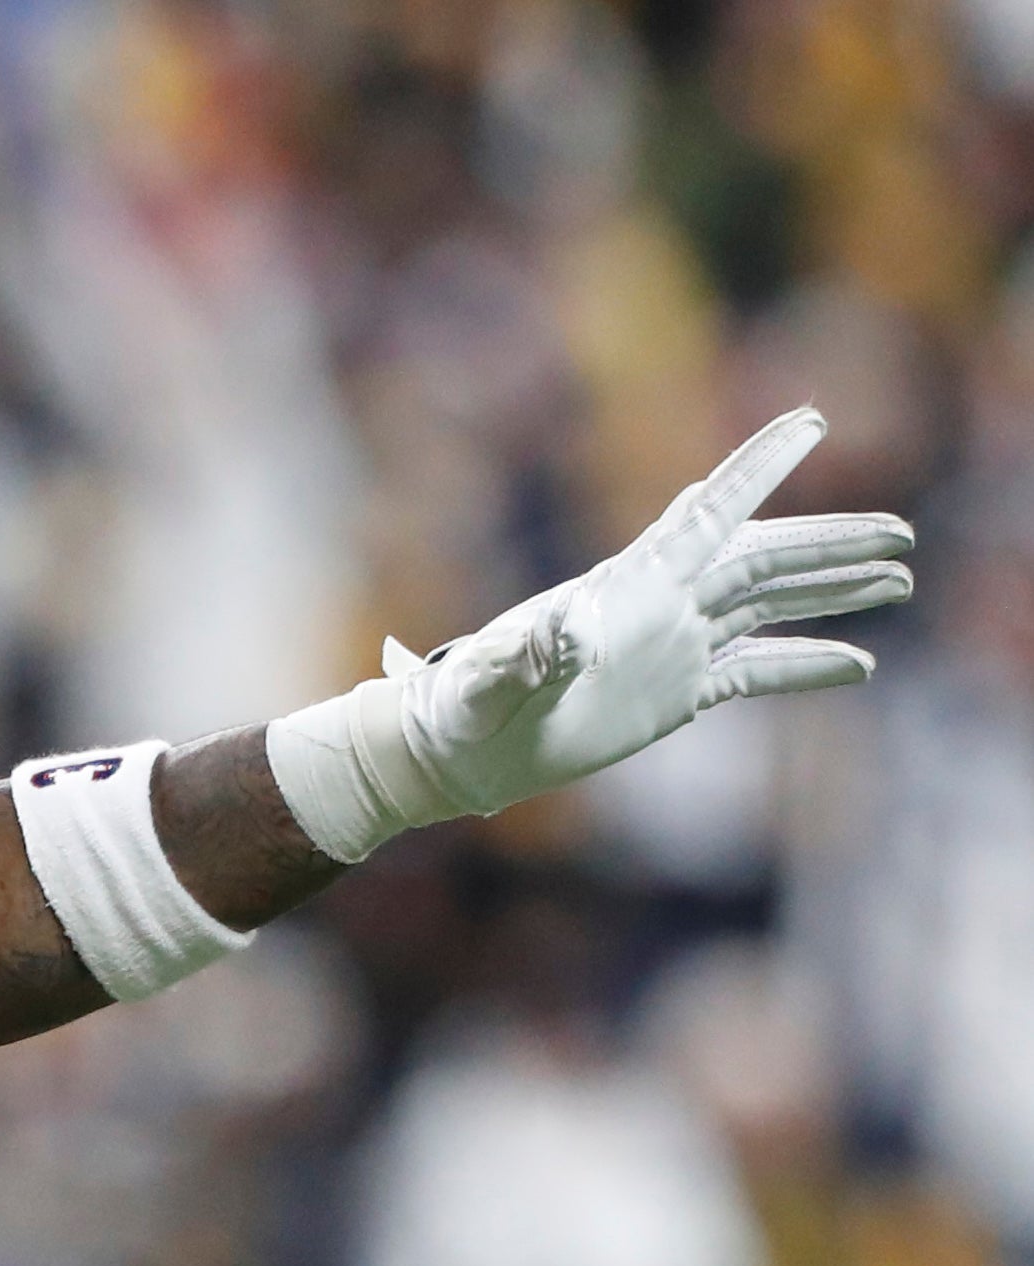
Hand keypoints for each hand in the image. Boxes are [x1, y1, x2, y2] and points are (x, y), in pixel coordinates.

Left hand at [270, 410, 913, 858]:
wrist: (457, 750)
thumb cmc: (467, 707)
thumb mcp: (493, 681)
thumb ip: (523, 656)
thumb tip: (550, 634)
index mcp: (628, 585)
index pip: (707, 514)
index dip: (756, 468)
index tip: (809, 420)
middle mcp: (663, 604)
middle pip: (764, 559)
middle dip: (832, 544)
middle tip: (902, 534)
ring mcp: (674, 646)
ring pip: (771, 605)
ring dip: (834, 592)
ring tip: (900, 580)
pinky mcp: (677, 693)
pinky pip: (757, 671)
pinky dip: (806, 666)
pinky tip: (857, 666)